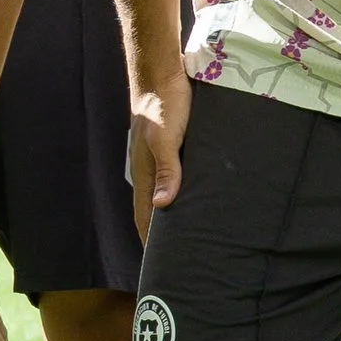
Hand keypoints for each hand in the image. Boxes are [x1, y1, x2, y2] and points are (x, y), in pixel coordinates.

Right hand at [124, 83, 188, 242]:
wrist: (160, 74)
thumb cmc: (165, 105)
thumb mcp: (166, 138)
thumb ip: (167, 169)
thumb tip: (162, 205)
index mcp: (144, 173)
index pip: (144, 218)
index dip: (150, 242)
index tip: (161, 267)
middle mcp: (148, 170)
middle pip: (153, 210)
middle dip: (163, 235)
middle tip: (182, 257)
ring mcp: (157, 159)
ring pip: (164, 194)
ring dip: (173, 213)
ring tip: (191, 234)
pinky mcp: (169, 147)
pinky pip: (173, 177)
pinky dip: (181, 192)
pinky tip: (196, 197)